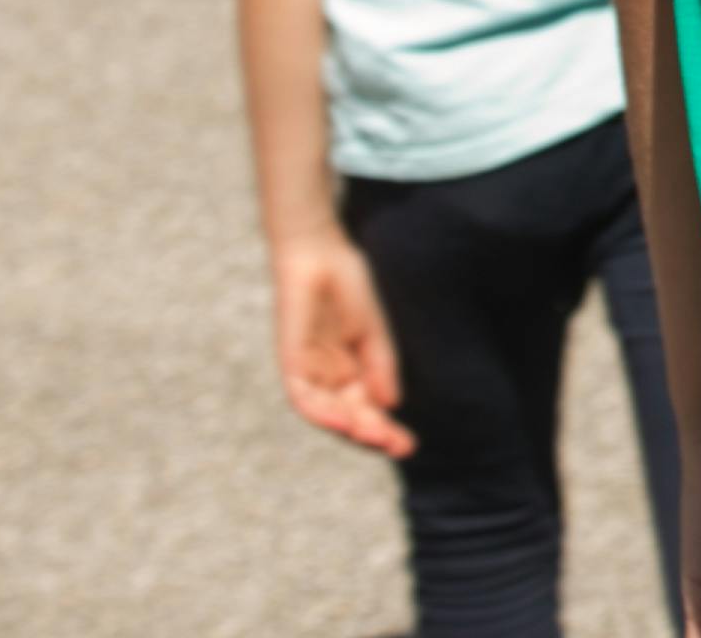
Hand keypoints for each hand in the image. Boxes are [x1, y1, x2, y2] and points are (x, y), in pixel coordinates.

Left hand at [268, 231, 412, 455]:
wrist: (319, 253)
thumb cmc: (346, 284)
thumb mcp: (372, 331)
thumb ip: (379, 367)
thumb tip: (390, 405)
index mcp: (347, 368)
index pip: (365, 409)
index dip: (385, 428)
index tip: (408, 445)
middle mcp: (326, 376)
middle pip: (349, 416)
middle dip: (374, 434)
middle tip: (402, 448)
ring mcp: (309, 370)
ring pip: (327, 413)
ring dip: (351, 429)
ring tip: (378, 440)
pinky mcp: (292, 361)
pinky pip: (304, 397)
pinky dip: (322, 412)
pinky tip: (344, 421)